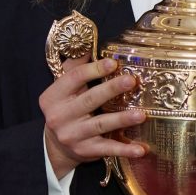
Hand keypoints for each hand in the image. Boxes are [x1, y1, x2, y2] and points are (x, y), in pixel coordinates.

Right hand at [40, 56, 145, 177]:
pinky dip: (125, 149)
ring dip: (122, 119)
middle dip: (111, 90)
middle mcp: (60, 116)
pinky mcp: (85, 151)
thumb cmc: (66, 108)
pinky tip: (141, 149)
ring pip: (100, 124)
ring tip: (141, 114)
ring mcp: (72, 135)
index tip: (113, 63)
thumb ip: (75, 67)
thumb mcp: (63, 88)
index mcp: (53, 96)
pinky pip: (107, 149)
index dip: (94, 69)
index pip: (74, 78)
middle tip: (131, 80)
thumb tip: (90, 43)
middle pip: (89, 100)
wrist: (56, 145)